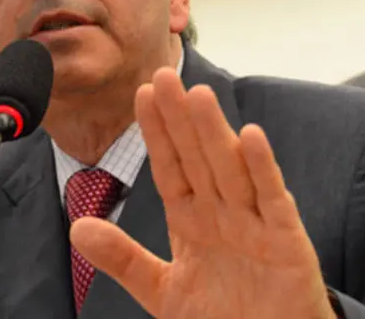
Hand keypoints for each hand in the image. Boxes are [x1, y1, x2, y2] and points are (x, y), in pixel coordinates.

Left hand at [70, 67, 336, 318]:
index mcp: (192, 221)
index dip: (156, 132)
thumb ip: (123, 258)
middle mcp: (222, 214)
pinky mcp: (287, 242)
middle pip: (197, 157)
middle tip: (163, 75)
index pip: (170, 167)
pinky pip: (272, 201)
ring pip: (230, 169)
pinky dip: (262, 170)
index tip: (141, 94)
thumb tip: (78, 228)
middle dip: (180, 118)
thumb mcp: (161, 289)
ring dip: (214, 133)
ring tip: (197, 96)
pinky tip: (250, 137)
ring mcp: (255, 225)